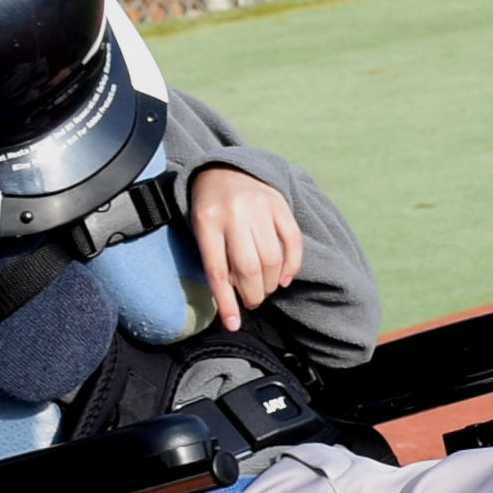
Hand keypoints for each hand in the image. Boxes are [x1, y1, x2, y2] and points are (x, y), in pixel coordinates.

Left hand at [185, 161, 302, 328]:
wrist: (224, 168)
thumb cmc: (209, 207)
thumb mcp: (200, 229)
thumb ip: (214, 259)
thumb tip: (232, 299)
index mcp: (207, 220)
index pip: (216, 270)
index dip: (226, 302)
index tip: (233, 324)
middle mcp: (234, 212)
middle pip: (248, 268)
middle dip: (253, 294)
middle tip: (252, 302)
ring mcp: (260, 206)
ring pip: (271, 259)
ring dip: (270, 284)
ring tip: (264, 290)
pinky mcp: (280, 204)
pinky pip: (292, 241)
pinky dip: (291, 266)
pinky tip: (283, 279)